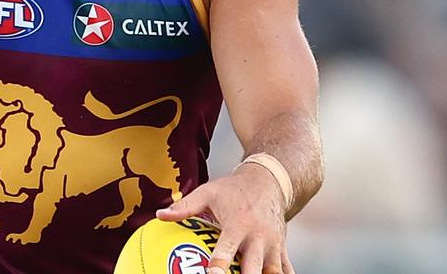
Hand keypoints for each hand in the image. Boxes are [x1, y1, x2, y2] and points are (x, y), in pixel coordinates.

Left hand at [156, 164, 293, 273]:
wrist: (268, 182)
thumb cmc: (233, 190)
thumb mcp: (208, 192)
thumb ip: (185, 206)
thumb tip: (159, 215)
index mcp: (238, 225)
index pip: (227, 249)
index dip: (219, 265)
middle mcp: (258, 237)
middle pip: (254, 267)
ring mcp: (273, 246)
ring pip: (273, 272)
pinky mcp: (282, 251)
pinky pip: (287, 271)